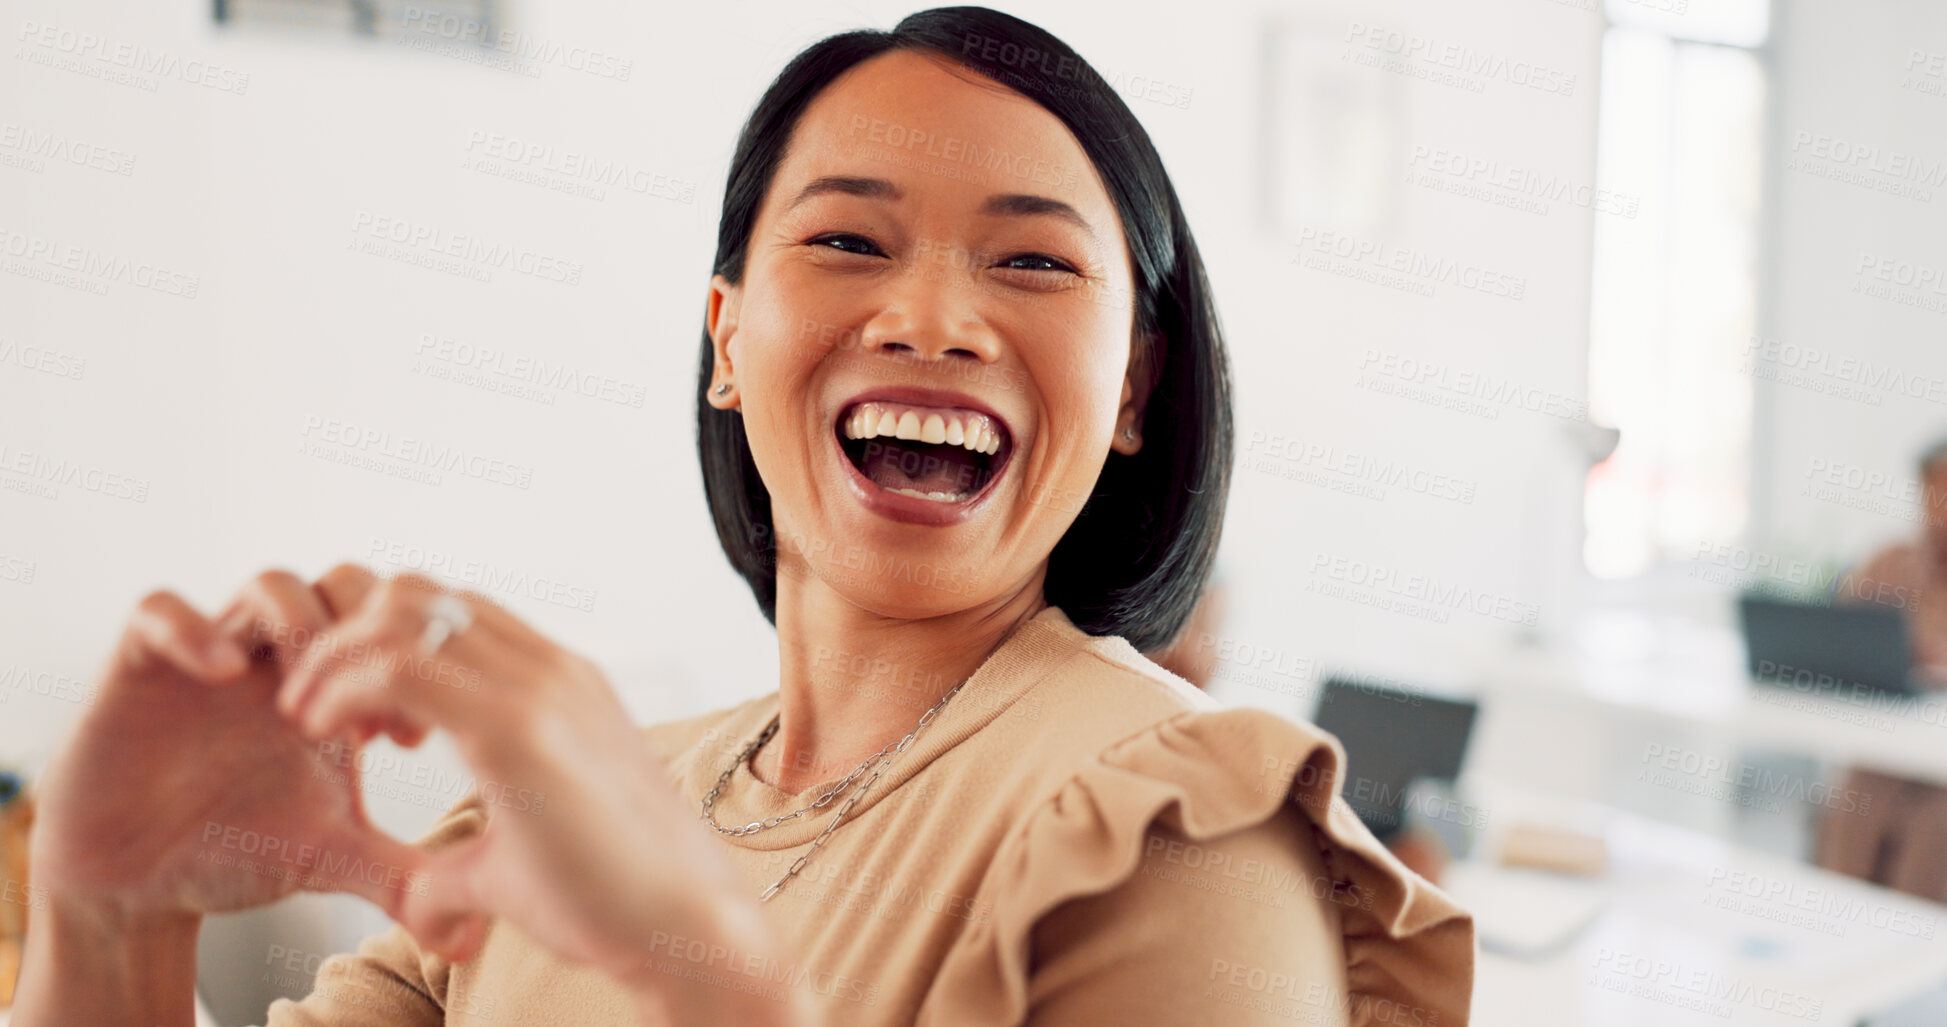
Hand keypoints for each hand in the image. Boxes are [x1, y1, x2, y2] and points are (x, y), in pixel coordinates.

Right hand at [28, 572, 441, 920]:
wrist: (137, 879)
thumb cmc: (238, 849)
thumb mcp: (333, 857)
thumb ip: (402, 875)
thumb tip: (469, 934)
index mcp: (341, 689)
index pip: (399, 627)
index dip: (415, 669)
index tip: (412, 742)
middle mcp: (283, 658)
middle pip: (351, 585)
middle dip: (368, 637)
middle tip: (363, 716)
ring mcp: (216, 653)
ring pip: (274, 584)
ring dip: (299, 625)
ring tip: (299, 701)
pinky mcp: (140, 663)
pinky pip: (159, 609)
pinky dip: (194, 627)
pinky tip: (221, 674)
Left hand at [278, 565, 797, 1020]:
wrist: (681, 926)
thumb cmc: (616, 901)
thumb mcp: (517, 861)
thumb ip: (458, 867)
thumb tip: (421, 909)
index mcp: (560, 685)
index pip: (453, 615)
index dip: (383, 650)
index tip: (357, 724)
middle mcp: (551, 670)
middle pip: (420, 594)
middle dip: (348, 639)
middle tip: (319, 710)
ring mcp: (540, 689)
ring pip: (405, 611)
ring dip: (338, 657)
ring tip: (314, 719)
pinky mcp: (518, 728)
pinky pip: (402, 665)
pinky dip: (344, 686)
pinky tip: (330, 734)